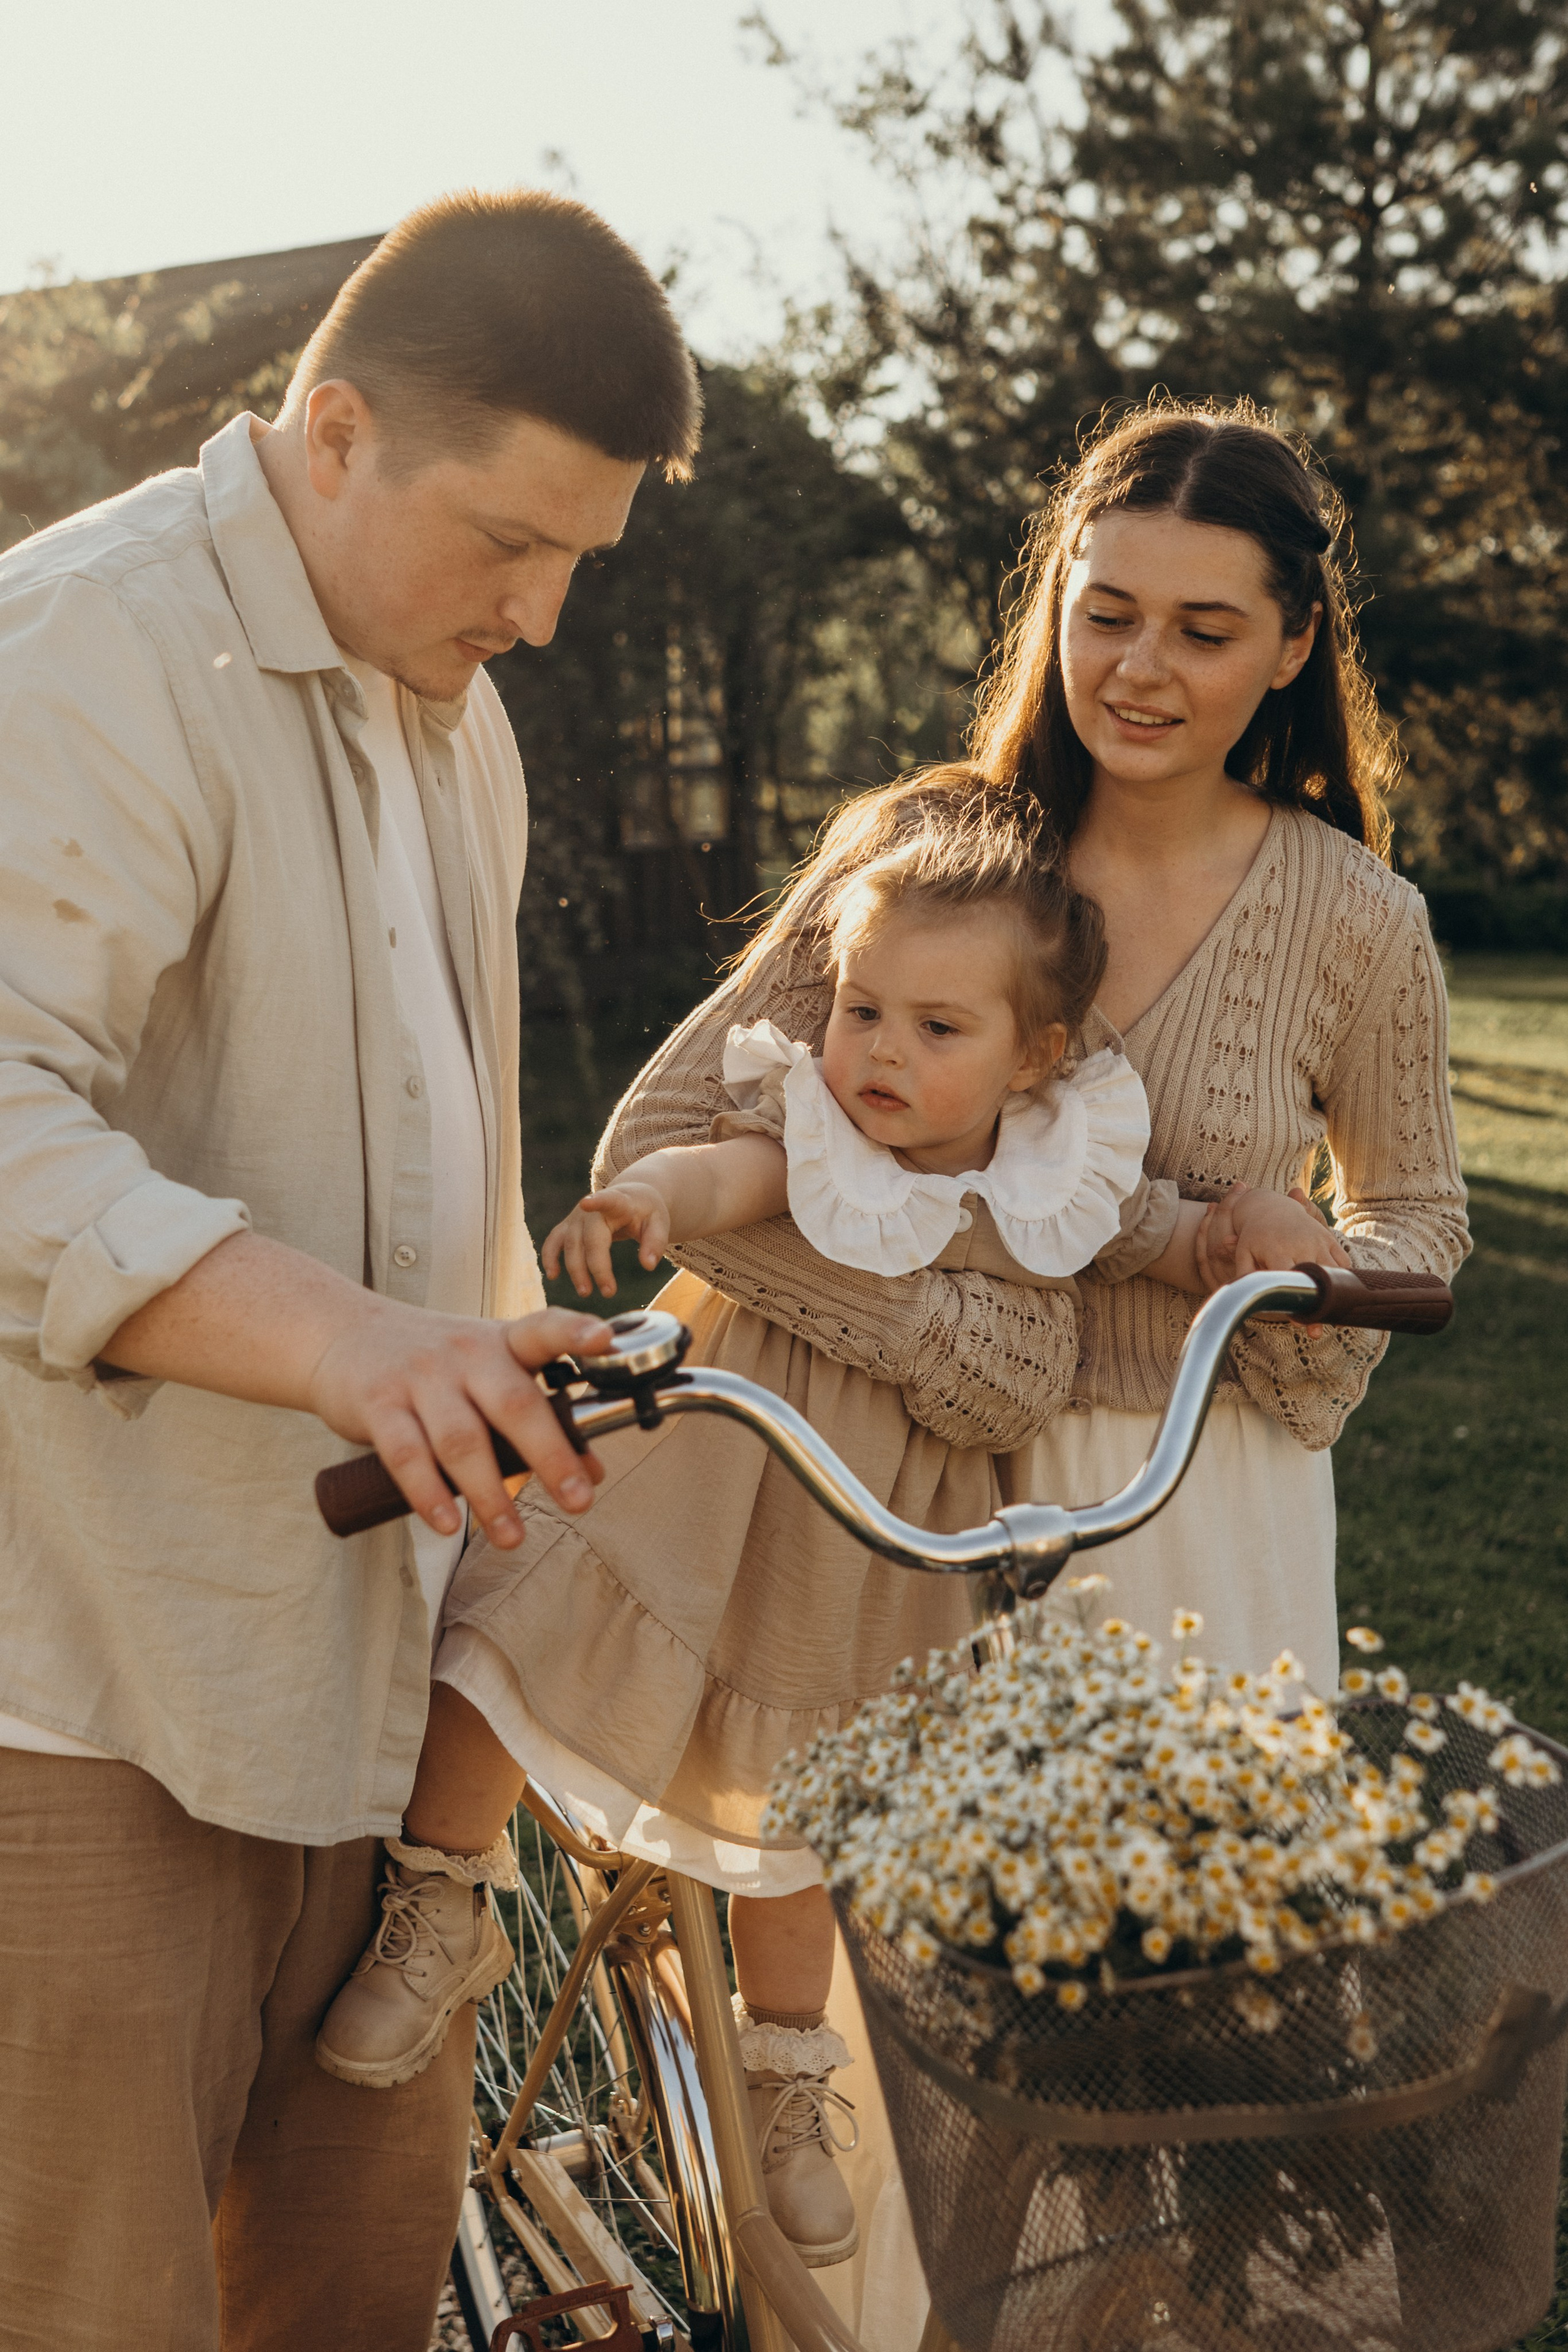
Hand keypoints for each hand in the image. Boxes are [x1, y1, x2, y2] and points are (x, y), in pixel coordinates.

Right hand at [308, 1304, 612, 1550]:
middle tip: (579, 1501)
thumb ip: (537, 1415)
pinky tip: (446, 1524)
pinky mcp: (378, 1403)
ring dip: (490, 1494)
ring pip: (461, 1439)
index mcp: (501, 1342)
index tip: (605, 1341)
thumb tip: (593, 1470)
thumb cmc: (434, 1364)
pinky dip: (428, 1493)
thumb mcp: (488, 1373)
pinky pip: (406, 1454)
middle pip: (514, 1404)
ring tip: (512, 1537)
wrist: (342, 1333)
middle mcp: (465, 1353)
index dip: (575, 1332)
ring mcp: (420, 1377)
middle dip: (551, 1455)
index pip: (544, 1328)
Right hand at [542, 1184, 670, 1297]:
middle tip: (609, 1292)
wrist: (630, 1197)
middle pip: (589, 1238)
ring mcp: (577, 1217)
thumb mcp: (659, 1223)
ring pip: (570, 1244)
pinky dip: (549, 1257)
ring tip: (586, 1292)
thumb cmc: (646, 1212)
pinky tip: (552, 1275)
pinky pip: (553, 1241)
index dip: (597, 1202)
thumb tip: (648, 1265)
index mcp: (618, 1202)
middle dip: (596, 1266)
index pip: (608, 1200)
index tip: (586, 1203)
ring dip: (576, 1270)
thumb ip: (655, 1243)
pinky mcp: (568, 1226)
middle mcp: (592, 1209)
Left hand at [1195, 1181, 1352, 1333]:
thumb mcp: (1244, 1253)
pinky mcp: (1329, 1239)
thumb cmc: (1254, 1236)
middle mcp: (1301, 1244)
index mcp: (1277, 1249)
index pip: (1289, 1279)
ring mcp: (1318, 1241)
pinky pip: (1343, 1263)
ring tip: (1330, 1320)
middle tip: (1315, 1333)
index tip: (1297, 1322)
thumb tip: (1238, 1298)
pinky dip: (1344, 1281)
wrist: (1271, 1207)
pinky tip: (1340, 1299)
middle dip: (1316, 1307)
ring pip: (1334, 1273)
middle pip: (1315, 1280)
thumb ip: (1244, 1275)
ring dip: (1335, 1297)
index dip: (1295, 1301)